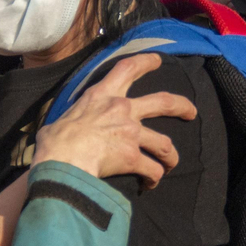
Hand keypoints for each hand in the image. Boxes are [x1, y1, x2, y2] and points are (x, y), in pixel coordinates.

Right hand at [34, 53, 197, 188]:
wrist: (62, 159)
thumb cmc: (55, 142)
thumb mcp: (60, 118)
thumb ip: (71, 121)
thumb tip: (58, 132)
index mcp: (102, 95)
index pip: (127, 68)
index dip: (145, 62)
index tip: (157, 60)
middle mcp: (122, 109)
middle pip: (163, 102)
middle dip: (182, 106)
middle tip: (191, 112)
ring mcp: (131, 132)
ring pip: (164, 143)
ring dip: (170, 156)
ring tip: (170, 163)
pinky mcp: (133, 157)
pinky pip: (152, 169)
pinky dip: (153, 178)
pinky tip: (149, 185)